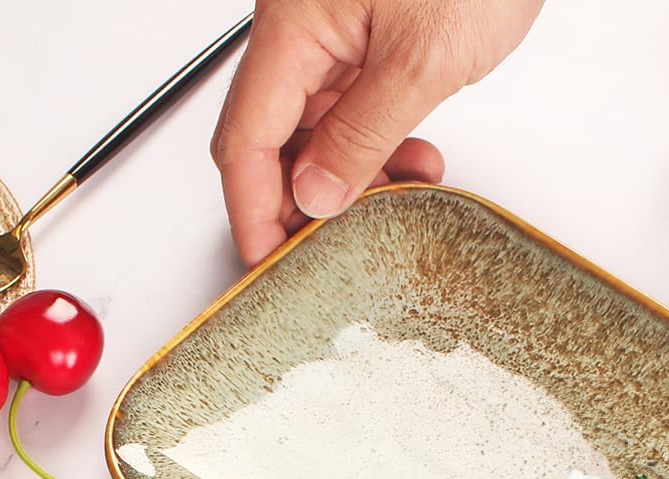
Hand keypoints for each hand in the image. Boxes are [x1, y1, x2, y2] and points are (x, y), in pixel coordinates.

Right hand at [212, 0, 543, 265]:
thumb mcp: (422, 63)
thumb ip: (364, 134)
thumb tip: (317, 194)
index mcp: (293, 25)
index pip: (246, 137)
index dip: (253, 209)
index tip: (268, 262)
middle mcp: (302, 27)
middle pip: (272, 136)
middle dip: (301, 200)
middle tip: (335, 252)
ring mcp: (335, 32)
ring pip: (317, 129)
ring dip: (351, 177)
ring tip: (399, 199)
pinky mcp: (371, 37)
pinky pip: (353, 108)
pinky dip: (378, 147)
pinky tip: (415, 163)